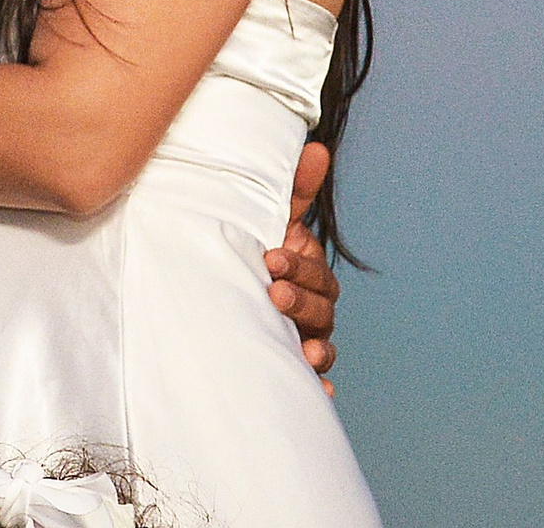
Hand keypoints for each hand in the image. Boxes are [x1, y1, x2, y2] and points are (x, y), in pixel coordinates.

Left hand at [264, 139, 339, 394]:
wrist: (221, 283)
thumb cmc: (251, 249)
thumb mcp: (269, 218)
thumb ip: (294, 188)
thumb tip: (316, 147)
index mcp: (308, 272)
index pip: (317, 273)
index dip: (299, 267)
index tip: (270, 259)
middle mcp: (312, 307)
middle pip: (322, 310)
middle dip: (301, 302)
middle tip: (272, 293)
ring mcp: (303, 338)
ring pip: (321, 346)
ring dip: (317, 350)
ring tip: (305, 352)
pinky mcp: (290, 366)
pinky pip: (309, 383)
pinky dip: (318, 390)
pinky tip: (317, 396)